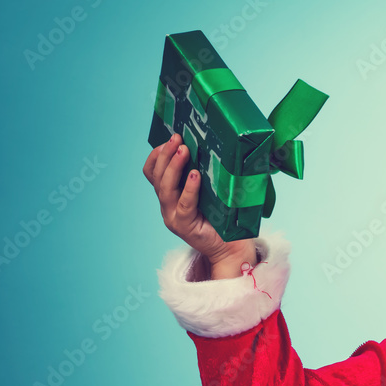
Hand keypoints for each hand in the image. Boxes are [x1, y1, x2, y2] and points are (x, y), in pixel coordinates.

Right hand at [142, 133, 252, 267]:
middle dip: (165, 155)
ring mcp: (174, 217)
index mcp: (170, 196)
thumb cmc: (224, 217)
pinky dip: (189, 189)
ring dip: (173, 167)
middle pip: (157, 178)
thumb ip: (204, 175)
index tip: (168, 139)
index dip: (156, 155)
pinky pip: (184, 205)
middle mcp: (168, 206)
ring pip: (165, 189)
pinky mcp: (185, 227)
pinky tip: (195, 175)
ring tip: (183, 150)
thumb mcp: (210, 191)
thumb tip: (210, 145)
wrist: (232, 246)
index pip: (152, 173)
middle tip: (177, 138)